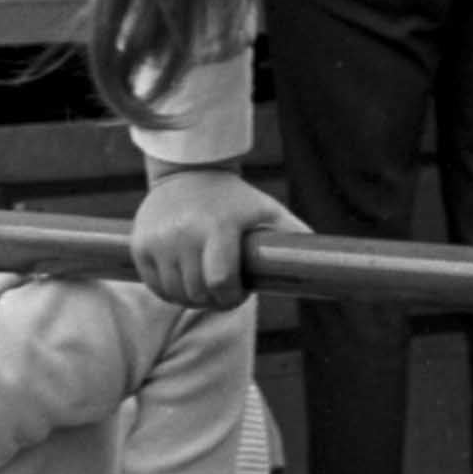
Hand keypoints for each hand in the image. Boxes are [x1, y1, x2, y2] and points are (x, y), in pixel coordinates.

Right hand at [129, 162, 298, 309]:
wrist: (186, 173)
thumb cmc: (236, 201)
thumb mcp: (267, 211)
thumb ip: (295, 236)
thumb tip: (333, 260)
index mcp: (218, 226)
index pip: (221, 283)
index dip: (231, 298)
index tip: (237, 294)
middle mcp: (184, 233)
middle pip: (198, 293)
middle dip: (213, 300)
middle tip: (222, 289)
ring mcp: (158, 240)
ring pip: (175, 295)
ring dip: (191, 297)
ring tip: (203, 282)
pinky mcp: (139, 246)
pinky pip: (154, 287)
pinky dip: (169, 290)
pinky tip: (182, 277)